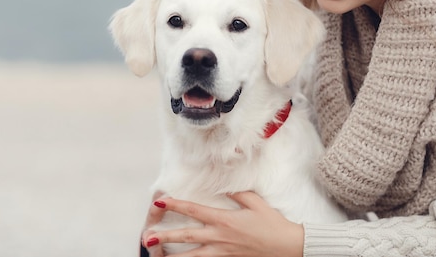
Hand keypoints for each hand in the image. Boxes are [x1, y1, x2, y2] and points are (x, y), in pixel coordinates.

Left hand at [141, 191, 303, 256]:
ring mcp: (223, 252)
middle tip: (147, 238)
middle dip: (165, 236)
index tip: (160, 201)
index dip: (175, 204)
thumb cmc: (273, 224)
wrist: (288, 248)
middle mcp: (219, 237)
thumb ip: (237, 193)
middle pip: (186, 236)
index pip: (193, 210)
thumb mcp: (255, 202)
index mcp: (224, 220)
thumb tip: (224, 185)